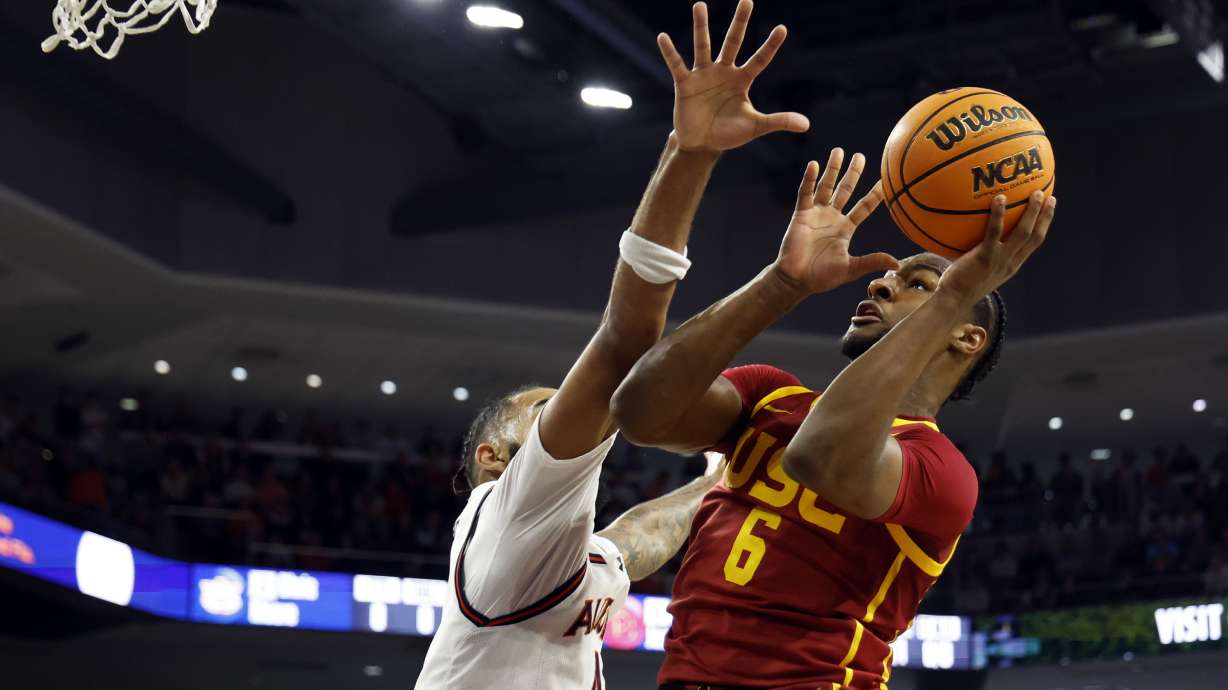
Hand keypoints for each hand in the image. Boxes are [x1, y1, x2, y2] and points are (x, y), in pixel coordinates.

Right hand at [657, 1, 808, 152]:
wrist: (702, 144)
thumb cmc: (729, 133)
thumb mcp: (755, 127)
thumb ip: (778, 121)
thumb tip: (806, 125)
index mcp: (742, 80)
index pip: (760, 60)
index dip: (770, 45)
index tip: (782, 28)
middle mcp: (724, 72)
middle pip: (733, 42)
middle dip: (740, 22)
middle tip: (747, 0)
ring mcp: (704, 75)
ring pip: (703, 46)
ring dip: (701, 26)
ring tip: (700, 4)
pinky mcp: (685, 84)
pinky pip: (676, 64)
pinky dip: (669, 52)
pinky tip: (662, 37)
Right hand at [772, 149, 897, 294]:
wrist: (796, 280)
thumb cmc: (822, 278)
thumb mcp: (851, 269)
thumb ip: (871, 262)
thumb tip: (897, 264)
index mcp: (846, 228)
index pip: (864, 207)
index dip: (875, 195)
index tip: (887, 180)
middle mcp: (832, 217)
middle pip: (845, 190)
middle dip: (853, 173)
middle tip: (860, 156)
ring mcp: (816, 214)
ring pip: (826, 187)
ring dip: (832, 169)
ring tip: (838, 151)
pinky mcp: (801, 215)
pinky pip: (806, 194)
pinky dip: (809, 180)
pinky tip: (814, 165)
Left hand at [937, 191, 1055, 302]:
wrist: (954, 300)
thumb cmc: (961, 283)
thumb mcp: (981, 269)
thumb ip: (986, 253)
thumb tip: (977, 231)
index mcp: (1012, 264)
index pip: (1034, 243)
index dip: (1044, 224)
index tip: (1049, 207)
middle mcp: (1011, 262)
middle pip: (1035, 236)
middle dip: (1045, 216)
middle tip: (1048, 196)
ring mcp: (1000, 260)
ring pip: (1023, 233)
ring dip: (1032, 212)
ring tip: (1035, 193)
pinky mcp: (985, 257)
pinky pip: (994, 232)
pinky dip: (999, 215)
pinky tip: (999, 198)